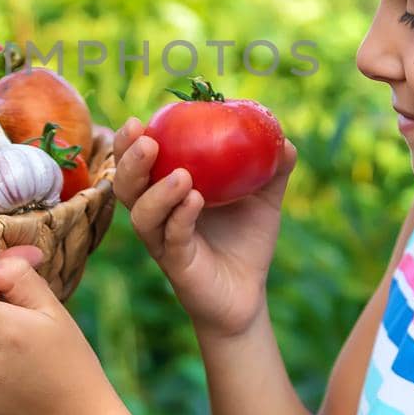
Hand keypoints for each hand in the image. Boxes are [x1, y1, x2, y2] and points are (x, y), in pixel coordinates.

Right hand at [113, 117, 296, 338]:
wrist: (249, 294)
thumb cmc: (247, 241)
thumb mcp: (263, 200)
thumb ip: (273, 170)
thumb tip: (286, 140)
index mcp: (166, 192)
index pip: (138, 162)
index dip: (130, 142)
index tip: (138, 120)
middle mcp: (157, 215)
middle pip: (127, 185)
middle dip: (130, 160)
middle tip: (146, 140)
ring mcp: (163, 241)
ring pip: (143, 214)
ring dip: (156, 191)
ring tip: (180, 174)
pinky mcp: (177, 265)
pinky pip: (173, 238)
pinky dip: (181, 217)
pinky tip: (195, 200)